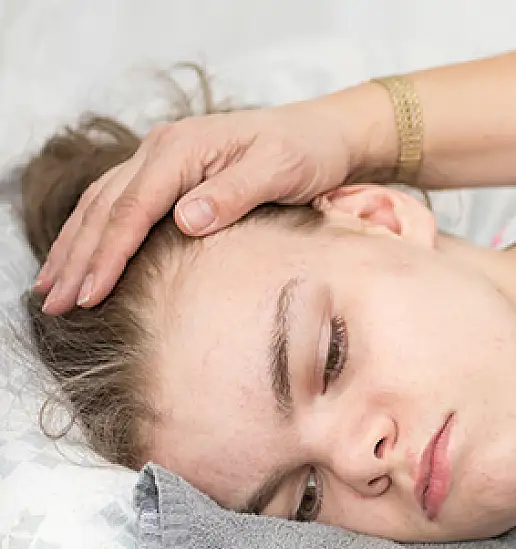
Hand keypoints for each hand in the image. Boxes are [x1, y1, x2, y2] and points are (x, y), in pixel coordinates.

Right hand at [35, 87, 384, 312]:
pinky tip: (79, 258)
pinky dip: (93, 231)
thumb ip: (233, 193)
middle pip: (106, 207)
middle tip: (53, 303)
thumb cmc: (306, 151)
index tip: (90, 292)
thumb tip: (185, 220)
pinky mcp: (168, 170)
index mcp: (185, 148)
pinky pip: (117, 202)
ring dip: (73, 247)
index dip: (108, 252)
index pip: (133, 206)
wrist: (321, 132)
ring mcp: (160, 157)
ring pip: (101, 203)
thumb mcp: (280, 170)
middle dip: (77, 257)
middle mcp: (162, 147)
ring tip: (49, 289)